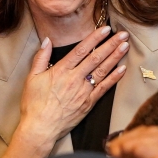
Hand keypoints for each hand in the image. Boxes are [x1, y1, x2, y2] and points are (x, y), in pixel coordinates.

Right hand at [15, 27, 128, 150]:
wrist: (40, 128)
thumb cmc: (34, 104)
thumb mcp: (32, 78)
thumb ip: (40, 57)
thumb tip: (47, 40)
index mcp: (61, 71)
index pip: (81, 50)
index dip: (94, 38)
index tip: (105, 29)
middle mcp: (74, 79)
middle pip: (96, 58)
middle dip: (110, 44)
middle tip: (123, 34)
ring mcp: (83, 92)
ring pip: (102, 71)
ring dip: (115, 57)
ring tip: (125, 46)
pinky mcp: (88, 104)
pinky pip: (104, 88)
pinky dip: (114, 78)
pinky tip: (122, 69)